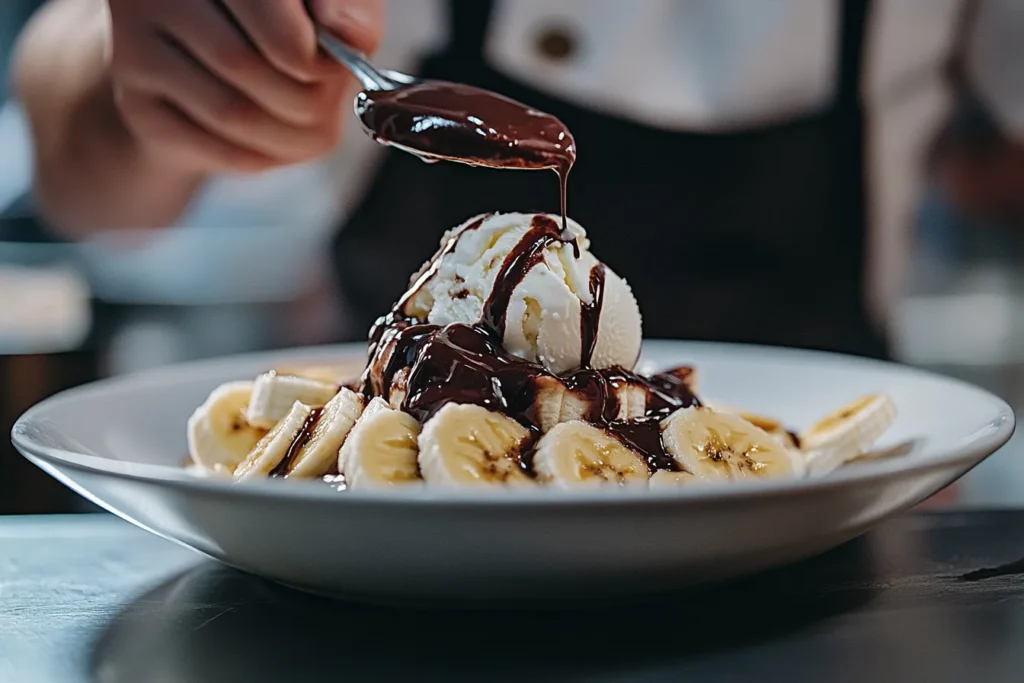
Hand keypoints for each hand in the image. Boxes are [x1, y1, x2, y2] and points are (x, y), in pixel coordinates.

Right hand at [107, 0, 382, 173]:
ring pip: (231, 112)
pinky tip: (270, 137)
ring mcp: (132, 47)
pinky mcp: (136, 105)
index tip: (330, 65)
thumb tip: (347, 35)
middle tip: (321, 96)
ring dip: (288, 132)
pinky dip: (261, 154)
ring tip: (303, 120)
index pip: (266, 12)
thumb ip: (349, 10)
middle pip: (243, 64)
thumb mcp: (326, 5)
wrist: (215, 60)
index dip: (308, 53)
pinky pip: (215, 148)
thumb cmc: (289, 21)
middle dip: (305, 97)